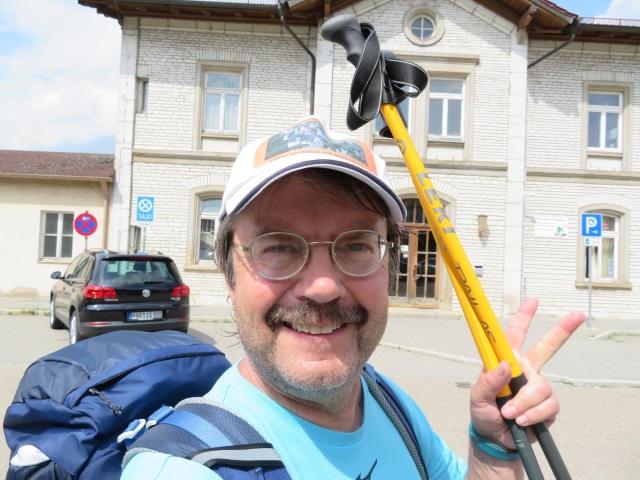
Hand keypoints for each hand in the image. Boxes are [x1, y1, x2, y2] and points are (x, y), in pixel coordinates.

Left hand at [469, 298, 584, 448]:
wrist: (495, 439)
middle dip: (562, 331)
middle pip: (547, 347)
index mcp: (507, 362)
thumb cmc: (484, 412)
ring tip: (508, 413)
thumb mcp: (477, 397)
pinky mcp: (547, 406)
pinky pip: (547, 406)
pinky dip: (532, 415)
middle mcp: (526, 371)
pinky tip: (520, 420)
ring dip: (524, 402)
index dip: (523, 317)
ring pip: (541, 387)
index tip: (532, 300)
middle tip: (577, 316)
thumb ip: (488, 382)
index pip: (513, 336)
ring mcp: (538, 387)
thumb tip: (505, 365)